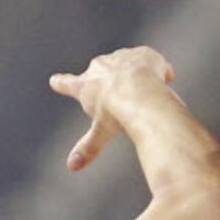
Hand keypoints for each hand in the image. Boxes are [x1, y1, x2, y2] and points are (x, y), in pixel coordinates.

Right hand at [49, 46, 175, 171]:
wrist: (139, 91)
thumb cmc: (116, 111)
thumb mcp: (100, 131)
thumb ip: (87, 148)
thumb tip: (71, 166)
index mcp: (85, 86)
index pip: (67, 84)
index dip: (61, 83)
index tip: (54, 81)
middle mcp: (99, 66)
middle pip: (100, 72)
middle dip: (110, 82)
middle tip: (121, 98)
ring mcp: (120, 57)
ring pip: (127, 66)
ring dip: (134, 76)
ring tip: (146, 92)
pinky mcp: (142, 53)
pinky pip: (151, 62)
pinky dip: (157, 70)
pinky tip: (164, 81)